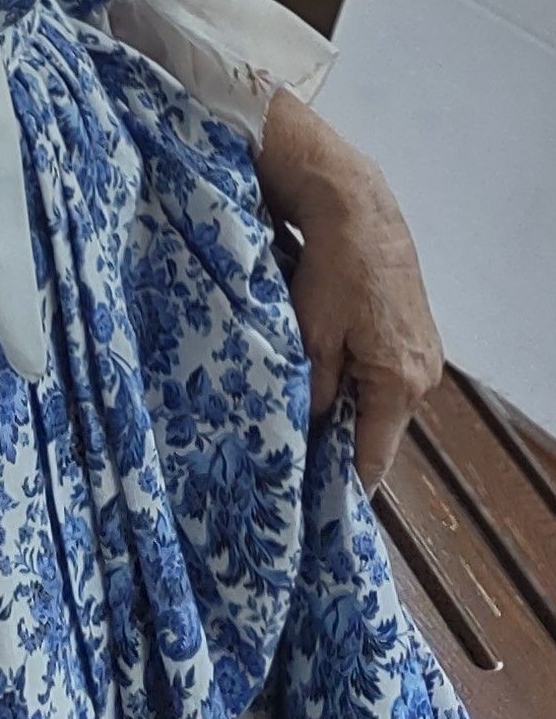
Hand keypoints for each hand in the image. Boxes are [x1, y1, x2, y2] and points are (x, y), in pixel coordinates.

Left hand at [258, 91, 445, 493]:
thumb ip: (310, 392)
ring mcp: (422, 353)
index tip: (315, 510)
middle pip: (378, 430)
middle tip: (295, 464)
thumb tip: (306, 431)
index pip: (374, 457)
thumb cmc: (332, 269)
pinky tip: (324, 377)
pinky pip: (382, 374)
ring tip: (302, 421)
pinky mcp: (413, 332)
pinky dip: (356, 381)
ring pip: (378, 401)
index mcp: (399, 382)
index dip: (344, 484)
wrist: (357, 207)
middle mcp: (421, 374)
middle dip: (339, 444)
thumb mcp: (310, 337)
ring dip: (345, 409)